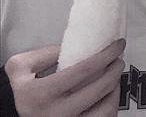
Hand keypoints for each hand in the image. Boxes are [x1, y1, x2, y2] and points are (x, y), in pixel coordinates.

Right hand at [5, 38, 125, 116]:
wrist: (19, 114)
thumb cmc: (25, 89)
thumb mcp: (21, 68)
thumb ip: (43, 53)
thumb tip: (75, 46)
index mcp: (41, 94)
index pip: (84, 70)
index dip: (106, 54)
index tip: (117, 44)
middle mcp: (55, 114)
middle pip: (99, 88)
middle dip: (115, 69)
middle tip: (119, 59)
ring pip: (105, 109)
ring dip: (116, 88)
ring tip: (115, 76)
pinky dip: (112, 105)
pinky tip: (111, 93)